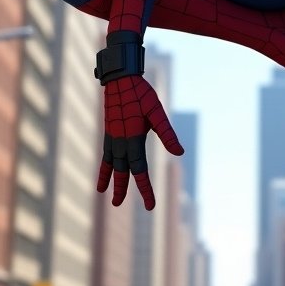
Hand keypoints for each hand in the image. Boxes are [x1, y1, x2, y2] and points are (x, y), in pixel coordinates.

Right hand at [97, 74, 183, 208]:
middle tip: (118, 204)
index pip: (139, 170)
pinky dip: (105, 166)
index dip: (144, 188)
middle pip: (122, 170)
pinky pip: (106, 154)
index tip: (150, 206)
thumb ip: (167, 134)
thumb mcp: (157, 112)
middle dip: (121, 188)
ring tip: (107, 195)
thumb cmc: (141, 94)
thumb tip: (180, 152)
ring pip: (111, 164)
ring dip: (111, 180)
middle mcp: (120, 142)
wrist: (120, 79)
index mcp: (132, 139)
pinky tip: (105, 171)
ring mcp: (112, 137)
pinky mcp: (109, 132)